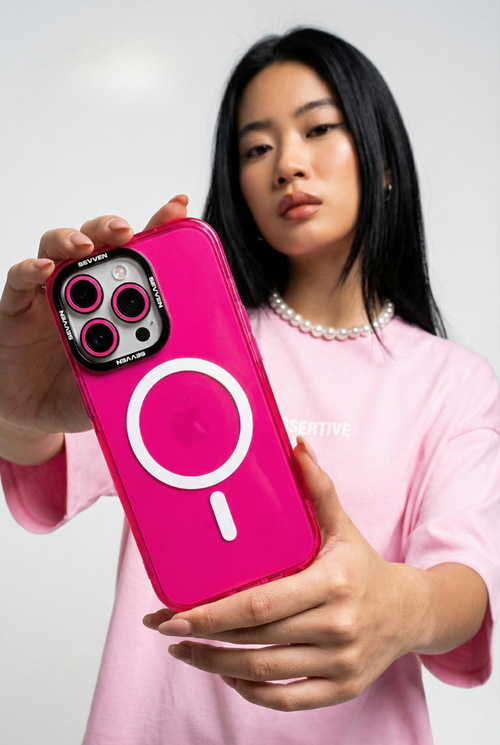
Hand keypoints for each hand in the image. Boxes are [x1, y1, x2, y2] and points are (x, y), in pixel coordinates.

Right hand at [0, 195, 187, 462]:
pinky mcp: (17, 305)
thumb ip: (141, 377)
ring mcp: (49, 292)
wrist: (32, 410)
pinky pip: (21, 279)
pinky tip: (44, 270)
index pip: (139, 257)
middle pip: (99, 241)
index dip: (158, 228)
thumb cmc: (77, 389)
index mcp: (116, 300)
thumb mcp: (117, 386)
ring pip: (59, 248)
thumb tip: (178, 379)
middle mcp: (84, 288)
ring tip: (86, 244)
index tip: (179, 207)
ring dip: (74, 240)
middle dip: (115, 229)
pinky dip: (30, 270)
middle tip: (128, 230)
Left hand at [143, 437, 430, 711]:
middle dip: (203, 638)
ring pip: (264, 673)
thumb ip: (317, 487)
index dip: (212, 613)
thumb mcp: (342, 526)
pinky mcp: (341, 689)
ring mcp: (340, 663)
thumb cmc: (365, 567)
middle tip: (165, 628)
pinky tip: (225, 676)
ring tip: (184, 651)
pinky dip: (251, 692)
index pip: (260, 604)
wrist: (410, 613)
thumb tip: (296, 445)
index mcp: (332, 583)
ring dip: (216, 666)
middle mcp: (337, 626)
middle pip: (255, 638)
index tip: (173, 615)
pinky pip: (287, 700)